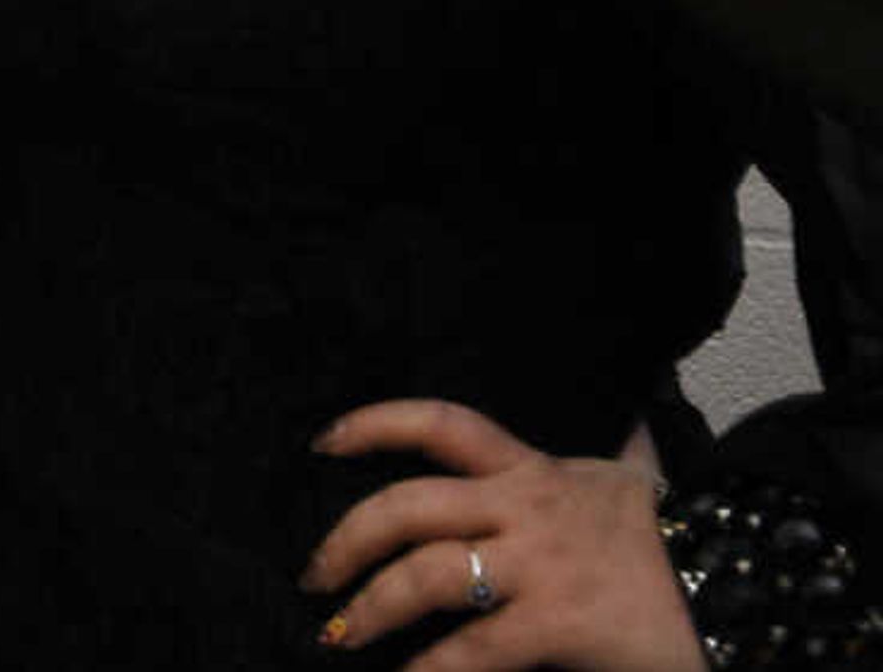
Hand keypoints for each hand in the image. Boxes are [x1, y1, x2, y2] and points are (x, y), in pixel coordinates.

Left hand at [302, 398, 700, 669]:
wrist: (755, 588)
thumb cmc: (683, 542)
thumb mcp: (639, 481)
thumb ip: (617, 453)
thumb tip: (630, 420)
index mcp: (537, 472)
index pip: (442, 424)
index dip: (374, 424)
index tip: (322, 440)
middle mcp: (527, 509)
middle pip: (407, 505)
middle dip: (345, 539)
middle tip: (312, 573)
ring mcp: (539, 566)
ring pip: (423, 574)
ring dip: (368, 608)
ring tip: (337, 634)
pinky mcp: (558, 621)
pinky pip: (472, 649)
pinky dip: (428, 671)